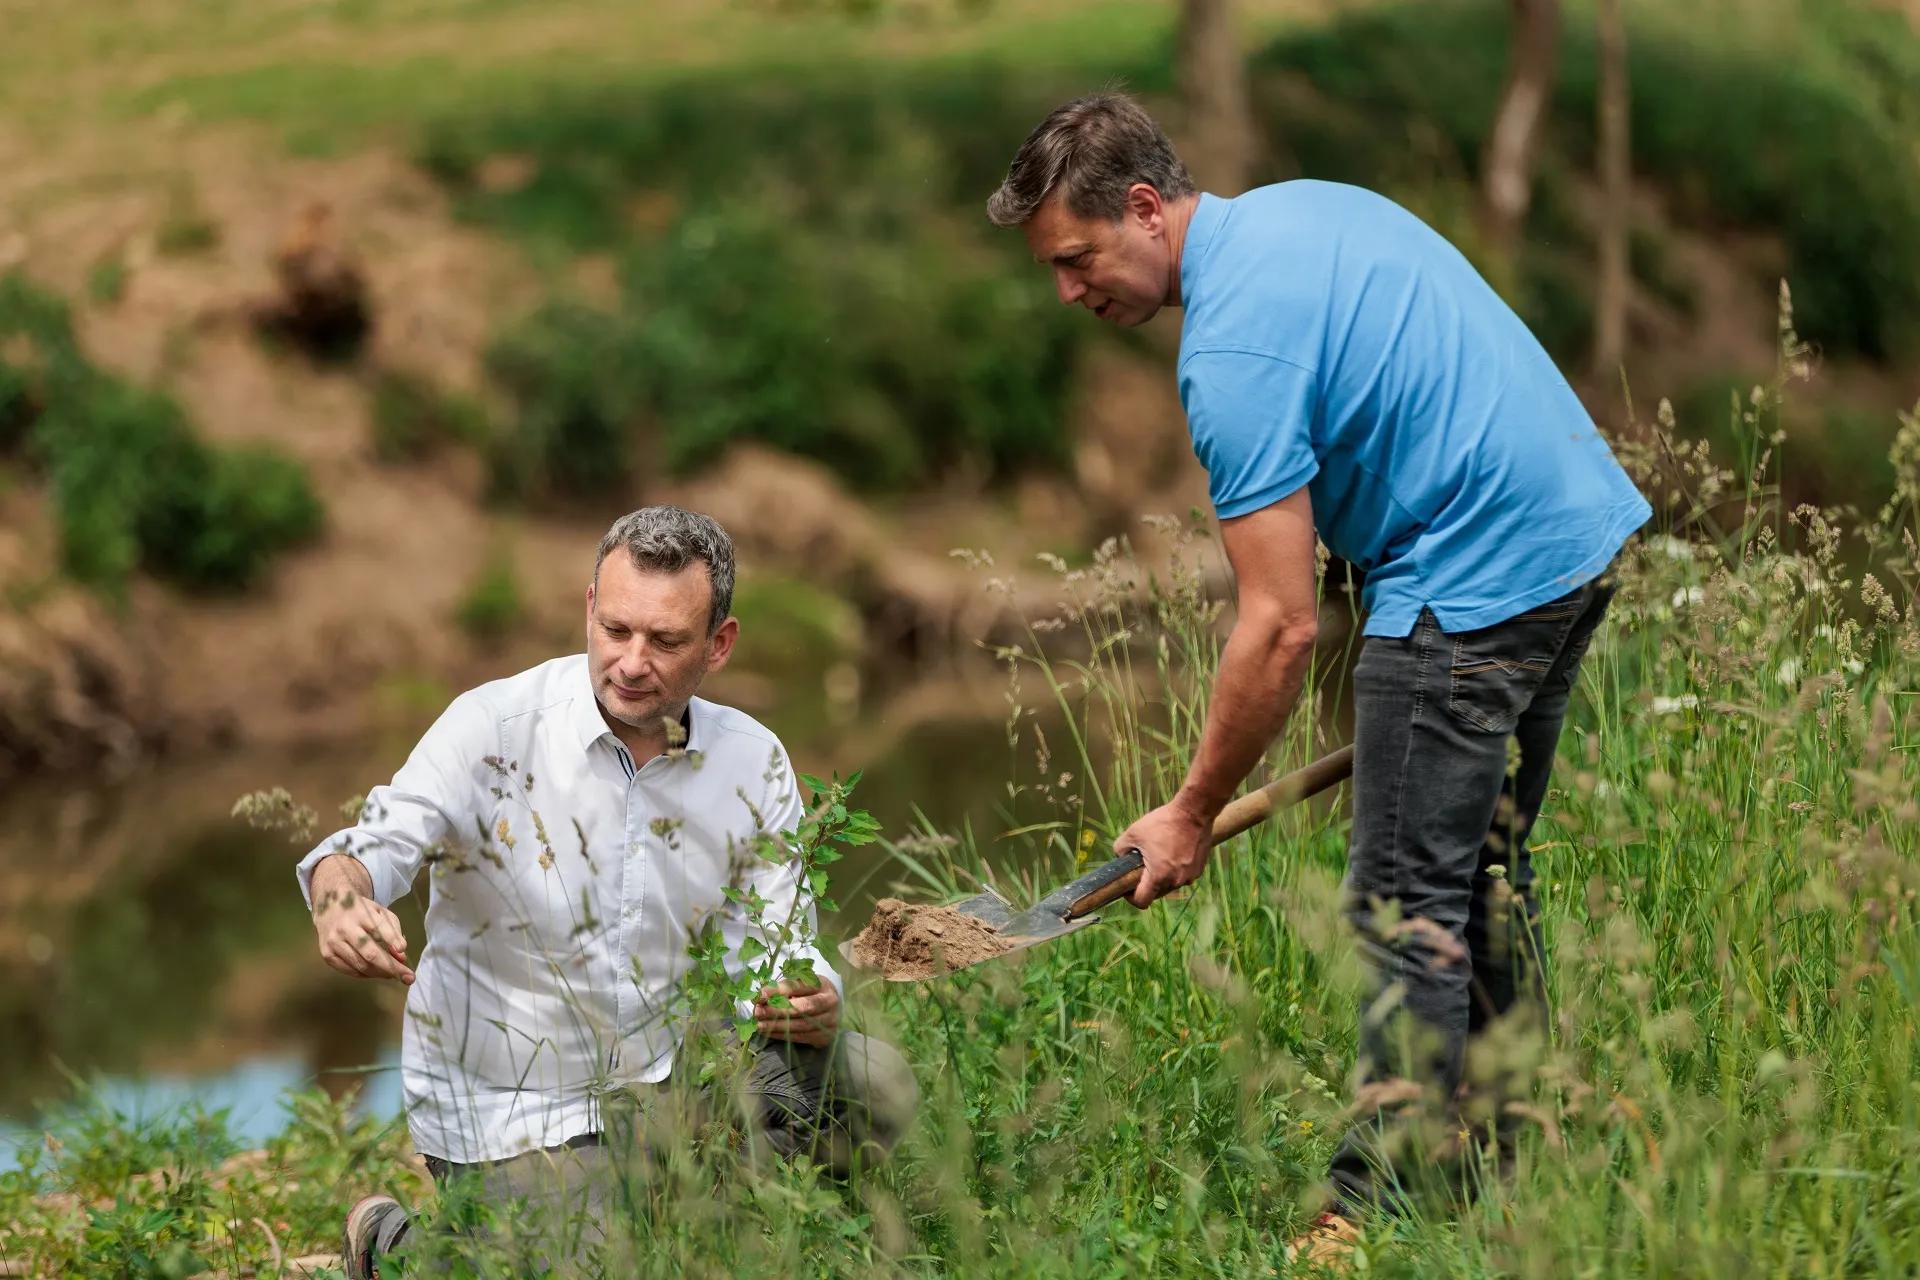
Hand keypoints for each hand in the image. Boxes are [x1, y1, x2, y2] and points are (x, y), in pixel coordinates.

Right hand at [311, 855, 413, 984]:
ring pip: (360, 965)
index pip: (378, 928)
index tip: (403, 952)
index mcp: (361, 913)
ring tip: (395, 975)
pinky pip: (350, 971)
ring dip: (381, 973)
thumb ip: (394, 931)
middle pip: (369, 953)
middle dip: (391, 968)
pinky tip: (377, 972)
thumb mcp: (381, 912)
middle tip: (409, 978)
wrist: (329, 907)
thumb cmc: (361, 911)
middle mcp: (345, 928)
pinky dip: (366, 974)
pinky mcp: (327, 955)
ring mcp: (333, 943)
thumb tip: (401, 954)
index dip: (392, 940)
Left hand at [753, 979, 838, 1046]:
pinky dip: (783, 1036)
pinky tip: (770, 1033)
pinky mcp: (825, 1036)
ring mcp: (829, 1020)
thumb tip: (761, 997)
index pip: (798, 986)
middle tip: (758, 1012)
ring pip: (801, 1025)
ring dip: (778, 1026)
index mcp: (822, 984)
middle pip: (802, 1007)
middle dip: (777, 1010)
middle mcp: (829, 1001)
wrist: (830, 1011)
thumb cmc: (809, 994)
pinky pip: (801, 1037)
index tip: (760, 996)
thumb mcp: (800, 986)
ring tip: (760, 1025)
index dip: (777, 991)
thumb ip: (783, 990)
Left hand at [1115, 799, 1214, 907]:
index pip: (1142, 901)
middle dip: (1146, 884)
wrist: (1194, 811)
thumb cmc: (1163, 822)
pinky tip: (1172, 852)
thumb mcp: (1133, 832)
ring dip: (1161, 876)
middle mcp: (1176, 881)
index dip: (1131, 897)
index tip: (1127, 888)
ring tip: (1158, 856)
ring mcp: (1190, 876)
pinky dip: (1175, 869)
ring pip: (1169, 885)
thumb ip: (1120, 849)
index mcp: (1159, 876)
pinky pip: (1182, 876)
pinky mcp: (1199, 869)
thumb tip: (1120, 858)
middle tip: (1140, 867)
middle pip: (1156, 893)